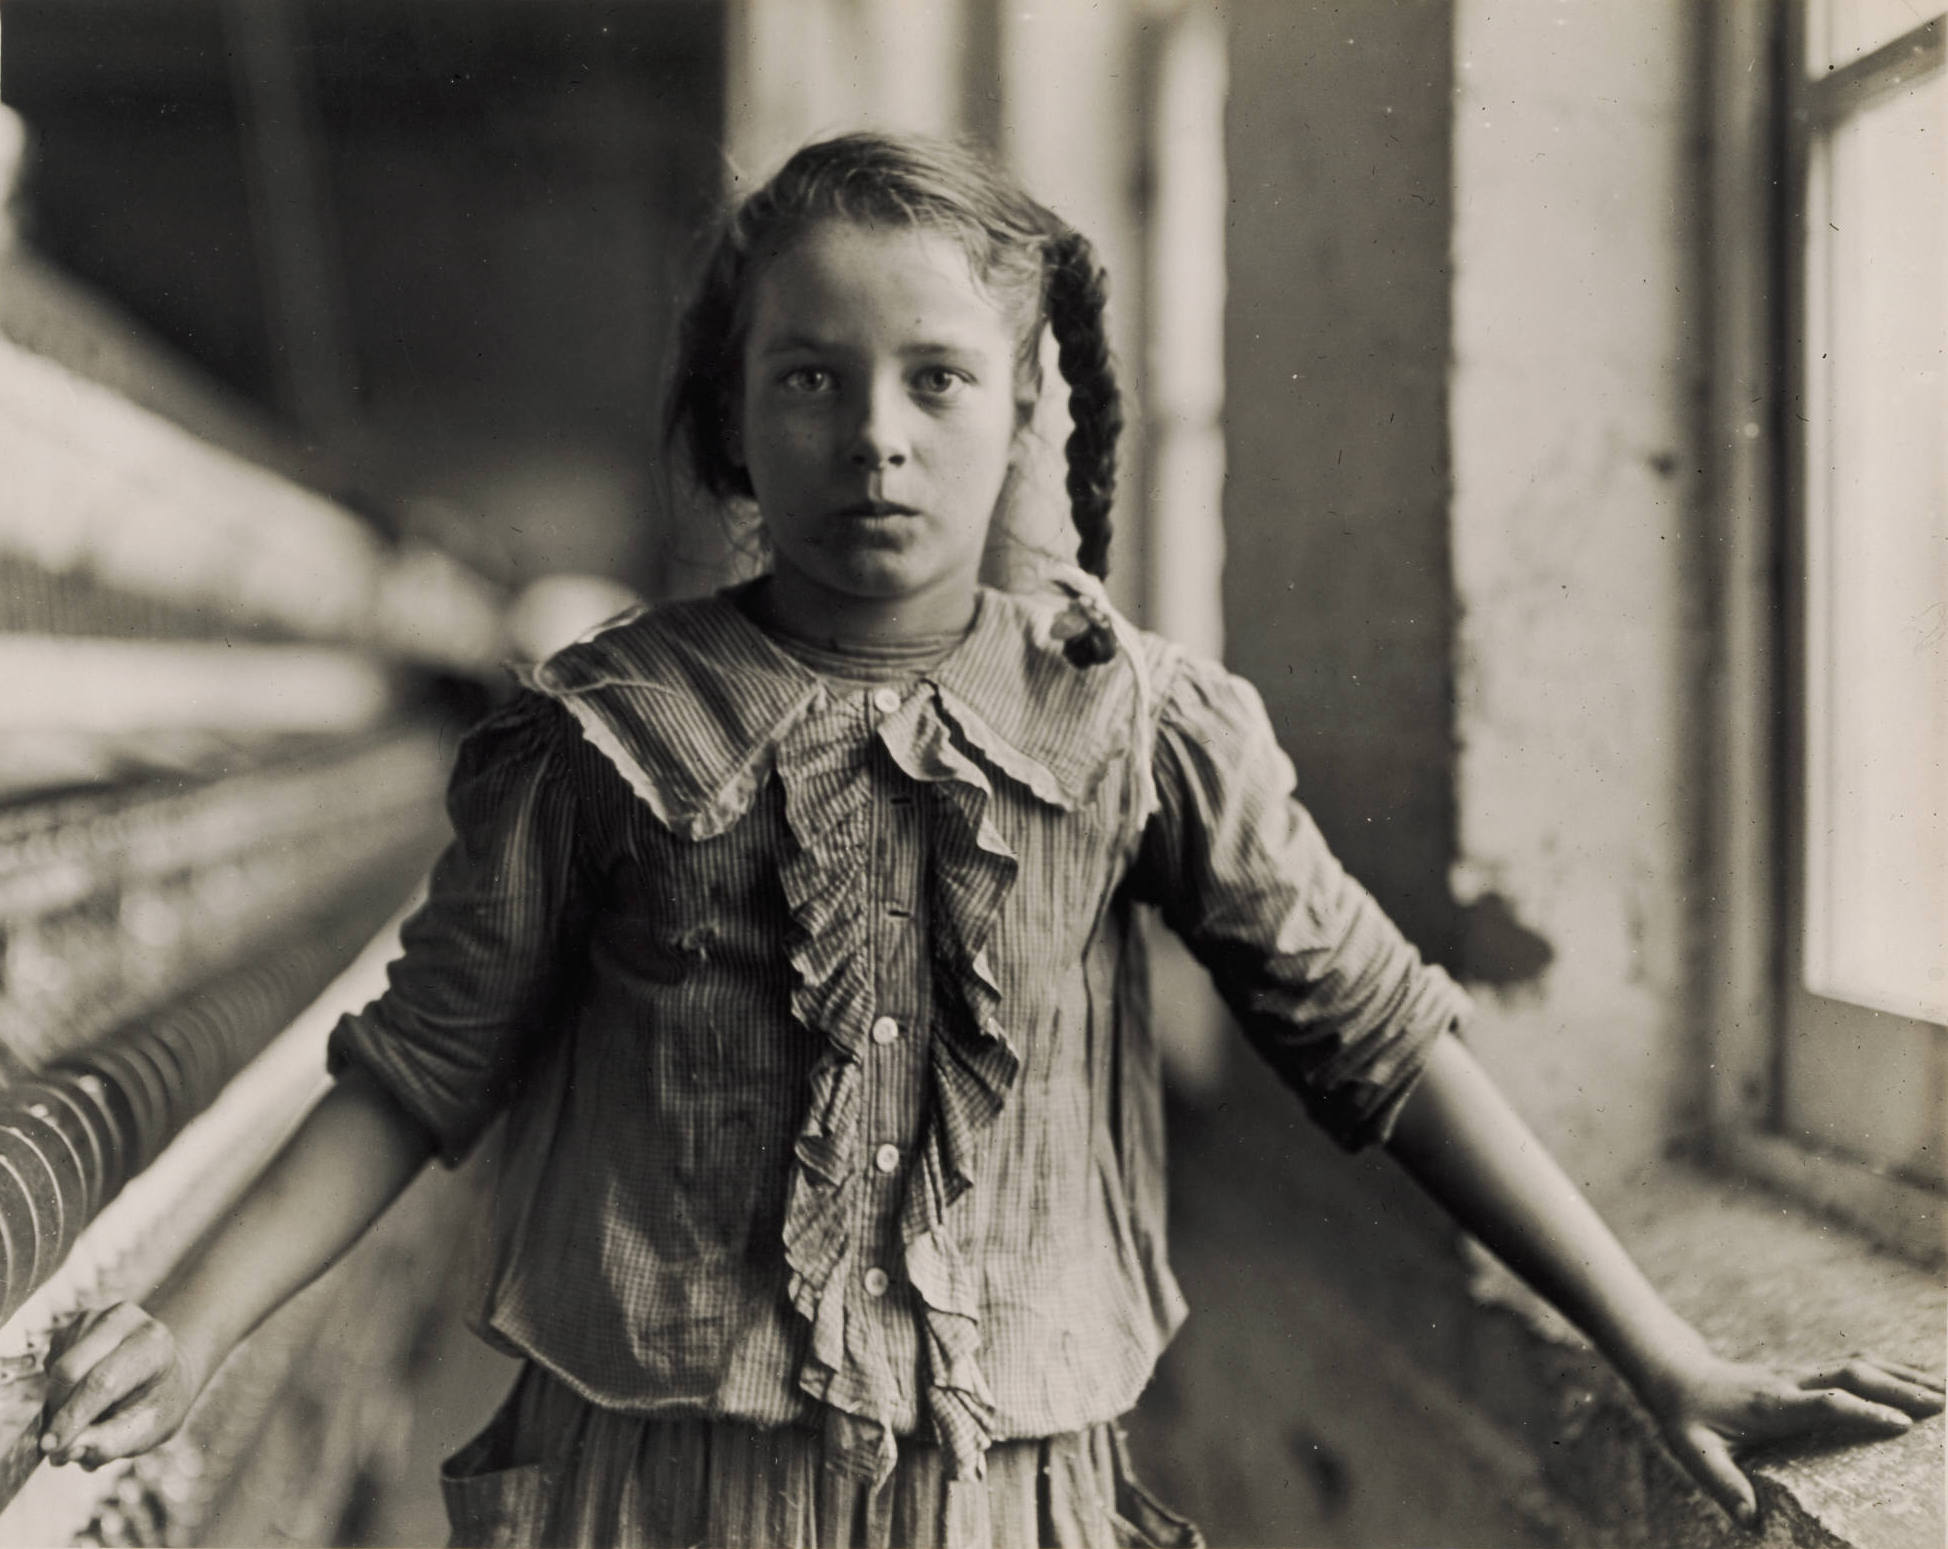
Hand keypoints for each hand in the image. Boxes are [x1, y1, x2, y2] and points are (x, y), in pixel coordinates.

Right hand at [38, 1303, 208, 1468]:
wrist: (161, 1372)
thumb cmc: (156, 1402)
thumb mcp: (148, 1429)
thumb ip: (111, 1443)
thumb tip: (69, 1451)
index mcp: (154, 1344)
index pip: (104, 1381)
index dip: (73, 1416)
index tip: (51, 1447)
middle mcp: (126, 1320)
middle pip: (70, 1370)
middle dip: (59, 1410)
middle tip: (61, 1442)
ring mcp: (98, 1317)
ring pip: (56, 1367)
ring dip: (59, 1401)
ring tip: (88, 1414)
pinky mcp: (76, 1324)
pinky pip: (51, 1363)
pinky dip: (58, 1388)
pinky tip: (83, 1392)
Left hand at [1644, 1352, 1944, 1529]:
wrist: (1680, 1376)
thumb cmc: (1690, 1420)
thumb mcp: (1695, 1453)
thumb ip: (1723, 1484)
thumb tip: (1751, 1521)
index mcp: (1771, 1405)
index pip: (1823, 1404)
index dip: (1861, 1413)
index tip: (1901, 1427)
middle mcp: (1790, 1382)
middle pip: (1850, 1376)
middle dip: (1898, 1389)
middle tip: (1942, 1408)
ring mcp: (1800, 1372)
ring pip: (1856, 1365)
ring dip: (1901, 1375)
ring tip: (1945, 1392)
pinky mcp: (1806, 1371)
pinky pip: (1853, 1366)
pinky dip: (1889, 1370)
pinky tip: (1918, 1379)